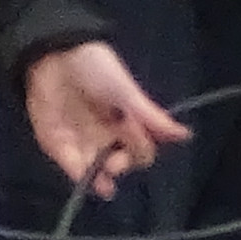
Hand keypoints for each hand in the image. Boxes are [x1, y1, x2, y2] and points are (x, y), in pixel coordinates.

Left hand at [26, 39, 192, 200]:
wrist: (54, 55)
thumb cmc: (95, 68)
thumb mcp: (127, 91)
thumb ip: (153, 118)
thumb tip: (186, 135)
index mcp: (126, 123)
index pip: (141, 149)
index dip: (141, 148)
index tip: (136, 138)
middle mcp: (106, 136)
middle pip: (121, 163)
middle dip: (121, 164)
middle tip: (115, 160)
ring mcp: (82, 142)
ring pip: (97, 171)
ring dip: (102, 180)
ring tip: (105, 184)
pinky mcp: (58, 144)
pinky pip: (72, 167)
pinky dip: (80, 178)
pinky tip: (89, 183)